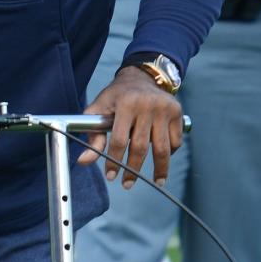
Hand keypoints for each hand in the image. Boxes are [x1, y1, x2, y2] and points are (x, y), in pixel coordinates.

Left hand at [77, 65, 183, 187]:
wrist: (141, 77)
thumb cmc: (116, 97)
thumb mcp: (99, 110)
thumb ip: (92, 136)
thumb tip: (83, 162)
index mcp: (126, 104)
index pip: (119, 140)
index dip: (114, 161)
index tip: (111, 176)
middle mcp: (147, 105)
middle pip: (141, 147)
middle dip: (133, 170)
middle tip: (127, 184)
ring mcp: (165, 109)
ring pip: (163, 147)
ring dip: (160, 169)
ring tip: (157, 182)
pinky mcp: (177, 112)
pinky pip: (175, 141)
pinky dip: (169, 153)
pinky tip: (162, 161)